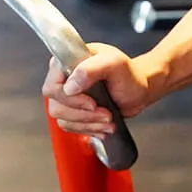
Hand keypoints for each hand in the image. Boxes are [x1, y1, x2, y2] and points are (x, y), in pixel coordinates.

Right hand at [41, 43, 156, 136]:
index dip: (70, 99)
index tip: (92, 103)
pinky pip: (70, 126)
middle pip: (57, 106)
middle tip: (106, 114)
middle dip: (84, 115)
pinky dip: (89, 129)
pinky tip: (104, 126)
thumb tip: (70, 86)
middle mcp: (63, 79)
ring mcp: (67, 97)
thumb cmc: (129, 75)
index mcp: (68, 62)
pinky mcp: (73, 111)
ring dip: (88, 124)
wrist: (138, 90)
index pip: (52, 86)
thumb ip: (92, 69)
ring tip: (109, 121)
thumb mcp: (115, 64)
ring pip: (63, 120)